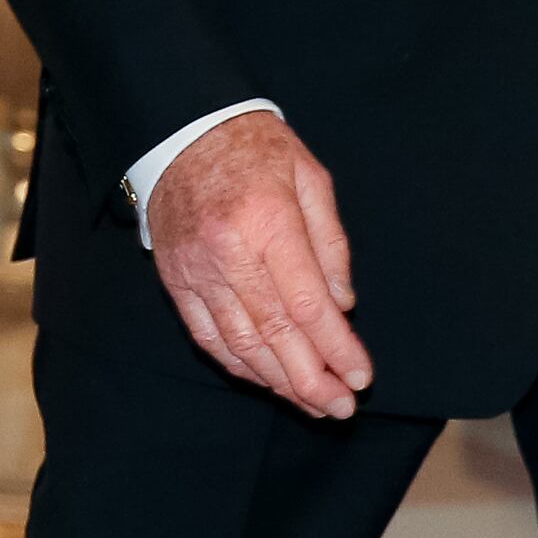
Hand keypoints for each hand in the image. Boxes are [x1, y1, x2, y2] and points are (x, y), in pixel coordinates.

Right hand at [146, 112, 374, 418]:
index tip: (361, 376)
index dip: (337, 348)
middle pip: (274, 334)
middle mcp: (228, 252)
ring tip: (312, 404)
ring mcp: (196, 270)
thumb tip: (342, 304)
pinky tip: (266, 380)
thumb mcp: (310, 178)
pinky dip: (238, 364)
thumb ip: (330, 243)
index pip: (307, 305)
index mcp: (267, 221)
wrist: (183, 129)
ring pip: (240, 343)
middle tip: (341, 408)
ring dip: (279, 382)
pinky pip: (207, 335)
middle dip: (312, 379)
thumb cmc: (255, 148)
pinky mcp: (176, 280)